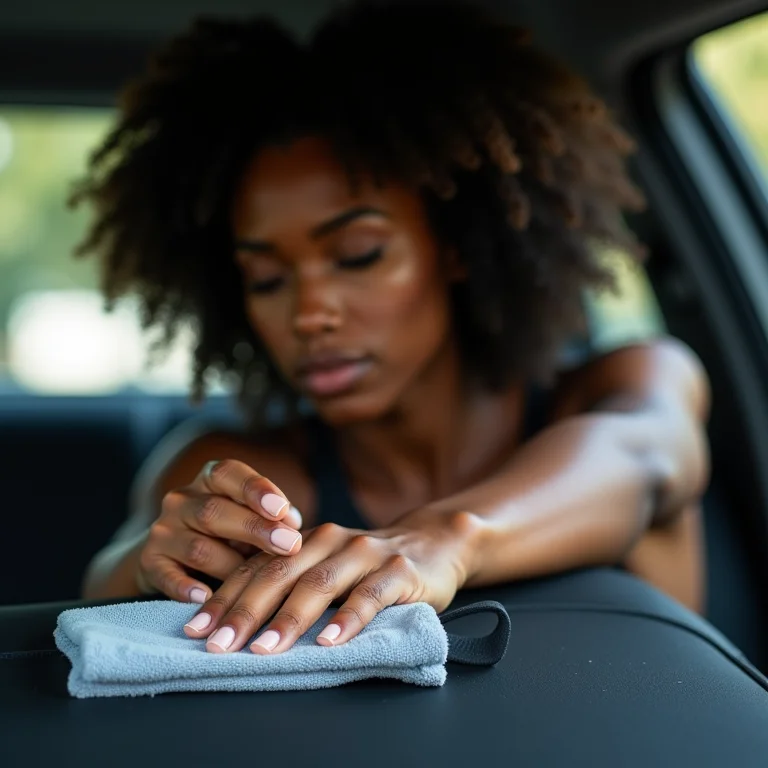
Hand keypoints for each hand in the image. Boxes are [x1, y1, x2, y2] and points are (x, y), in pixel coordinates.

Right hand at [137, 459, 302, 602]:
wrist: (170, 556)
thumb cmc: (227, 535)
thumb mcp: (248, 518)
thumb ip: (270, 517)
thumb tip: (294, 524)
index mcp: (210, 481)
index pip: (228, 473)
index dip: (255, 489)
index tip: (281, 508)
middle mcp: (182, 500)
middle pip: (216, 512)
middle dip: (255, 529)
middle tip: (290, 545)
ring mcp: (163, 531)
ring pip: (198, 547)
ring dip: (231, 565)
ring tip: (260, 582)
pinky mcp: (149, 562)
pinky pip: (166, 576)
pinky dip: (185, 588)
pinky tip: (206, 597)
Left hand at [182, 511, 479, 653]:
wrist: (433, 543)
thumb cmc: (370, 565)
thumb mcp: (328, 567)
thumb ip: (293, 582)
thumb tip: (236, 622)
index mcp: (307, 541)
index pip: (257, 567)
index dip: (225, 597)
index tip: (195, 629)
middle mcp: (330, 540)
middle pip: (280, 574)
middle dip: (245, 610)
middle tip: (218, 645)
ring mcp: (365, 553)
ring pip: (320, 584)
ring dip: (290, 618)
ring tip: (264, 648)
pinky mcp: (398, 571)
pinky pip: (371, 595)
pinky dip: (348, 617)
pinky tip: (330, 641)